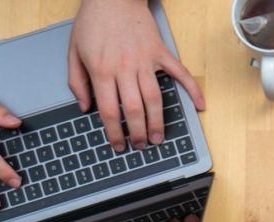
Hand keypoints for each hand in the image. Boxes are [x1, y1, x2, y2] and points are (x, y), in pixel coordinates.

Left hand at [68, 0, 204, 151]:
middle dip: (138, 133)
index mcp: (102, 70)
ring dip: (158, 121)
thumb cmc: (93, 23)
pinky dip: (192, 90)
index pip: (109, 110)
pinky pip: (180, 74)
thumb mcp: (73, 51)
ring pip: (154, 98)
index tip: (118, 145)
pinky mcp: (161, 53)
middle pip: (134, 109)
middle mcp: (125, 68)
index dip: (114, 132)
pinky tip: (199, 106)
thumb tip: (85, 107)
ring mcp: (146, 61)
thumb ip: (77, 82)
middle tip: (142, 146)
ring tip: (160, 137)